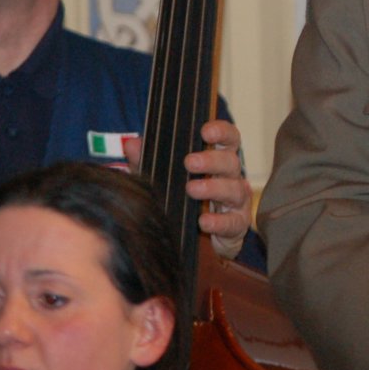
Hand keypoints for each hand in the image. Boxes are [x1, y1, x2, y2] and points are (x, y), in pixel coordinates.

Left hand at [122, 120, 251, 257]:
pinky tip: (204, 221)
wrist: (196, 238)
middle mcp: (231, 177)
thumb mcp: (162, 177)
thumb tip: (131, 144)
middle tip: (190, 162)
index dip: (221, 131)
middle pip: (231, 161)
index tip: (205, 131)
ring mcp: (237, 201)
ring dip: (214, 188)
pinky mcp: (237, 224)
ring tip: (192, 189)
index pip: (228, 138)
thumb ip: (148, 160)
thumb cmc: (182, 198)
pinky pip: (233, 222)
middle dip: (212, 160)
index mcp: (217, 159)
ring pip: (235, 189)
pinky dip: (219, 222)